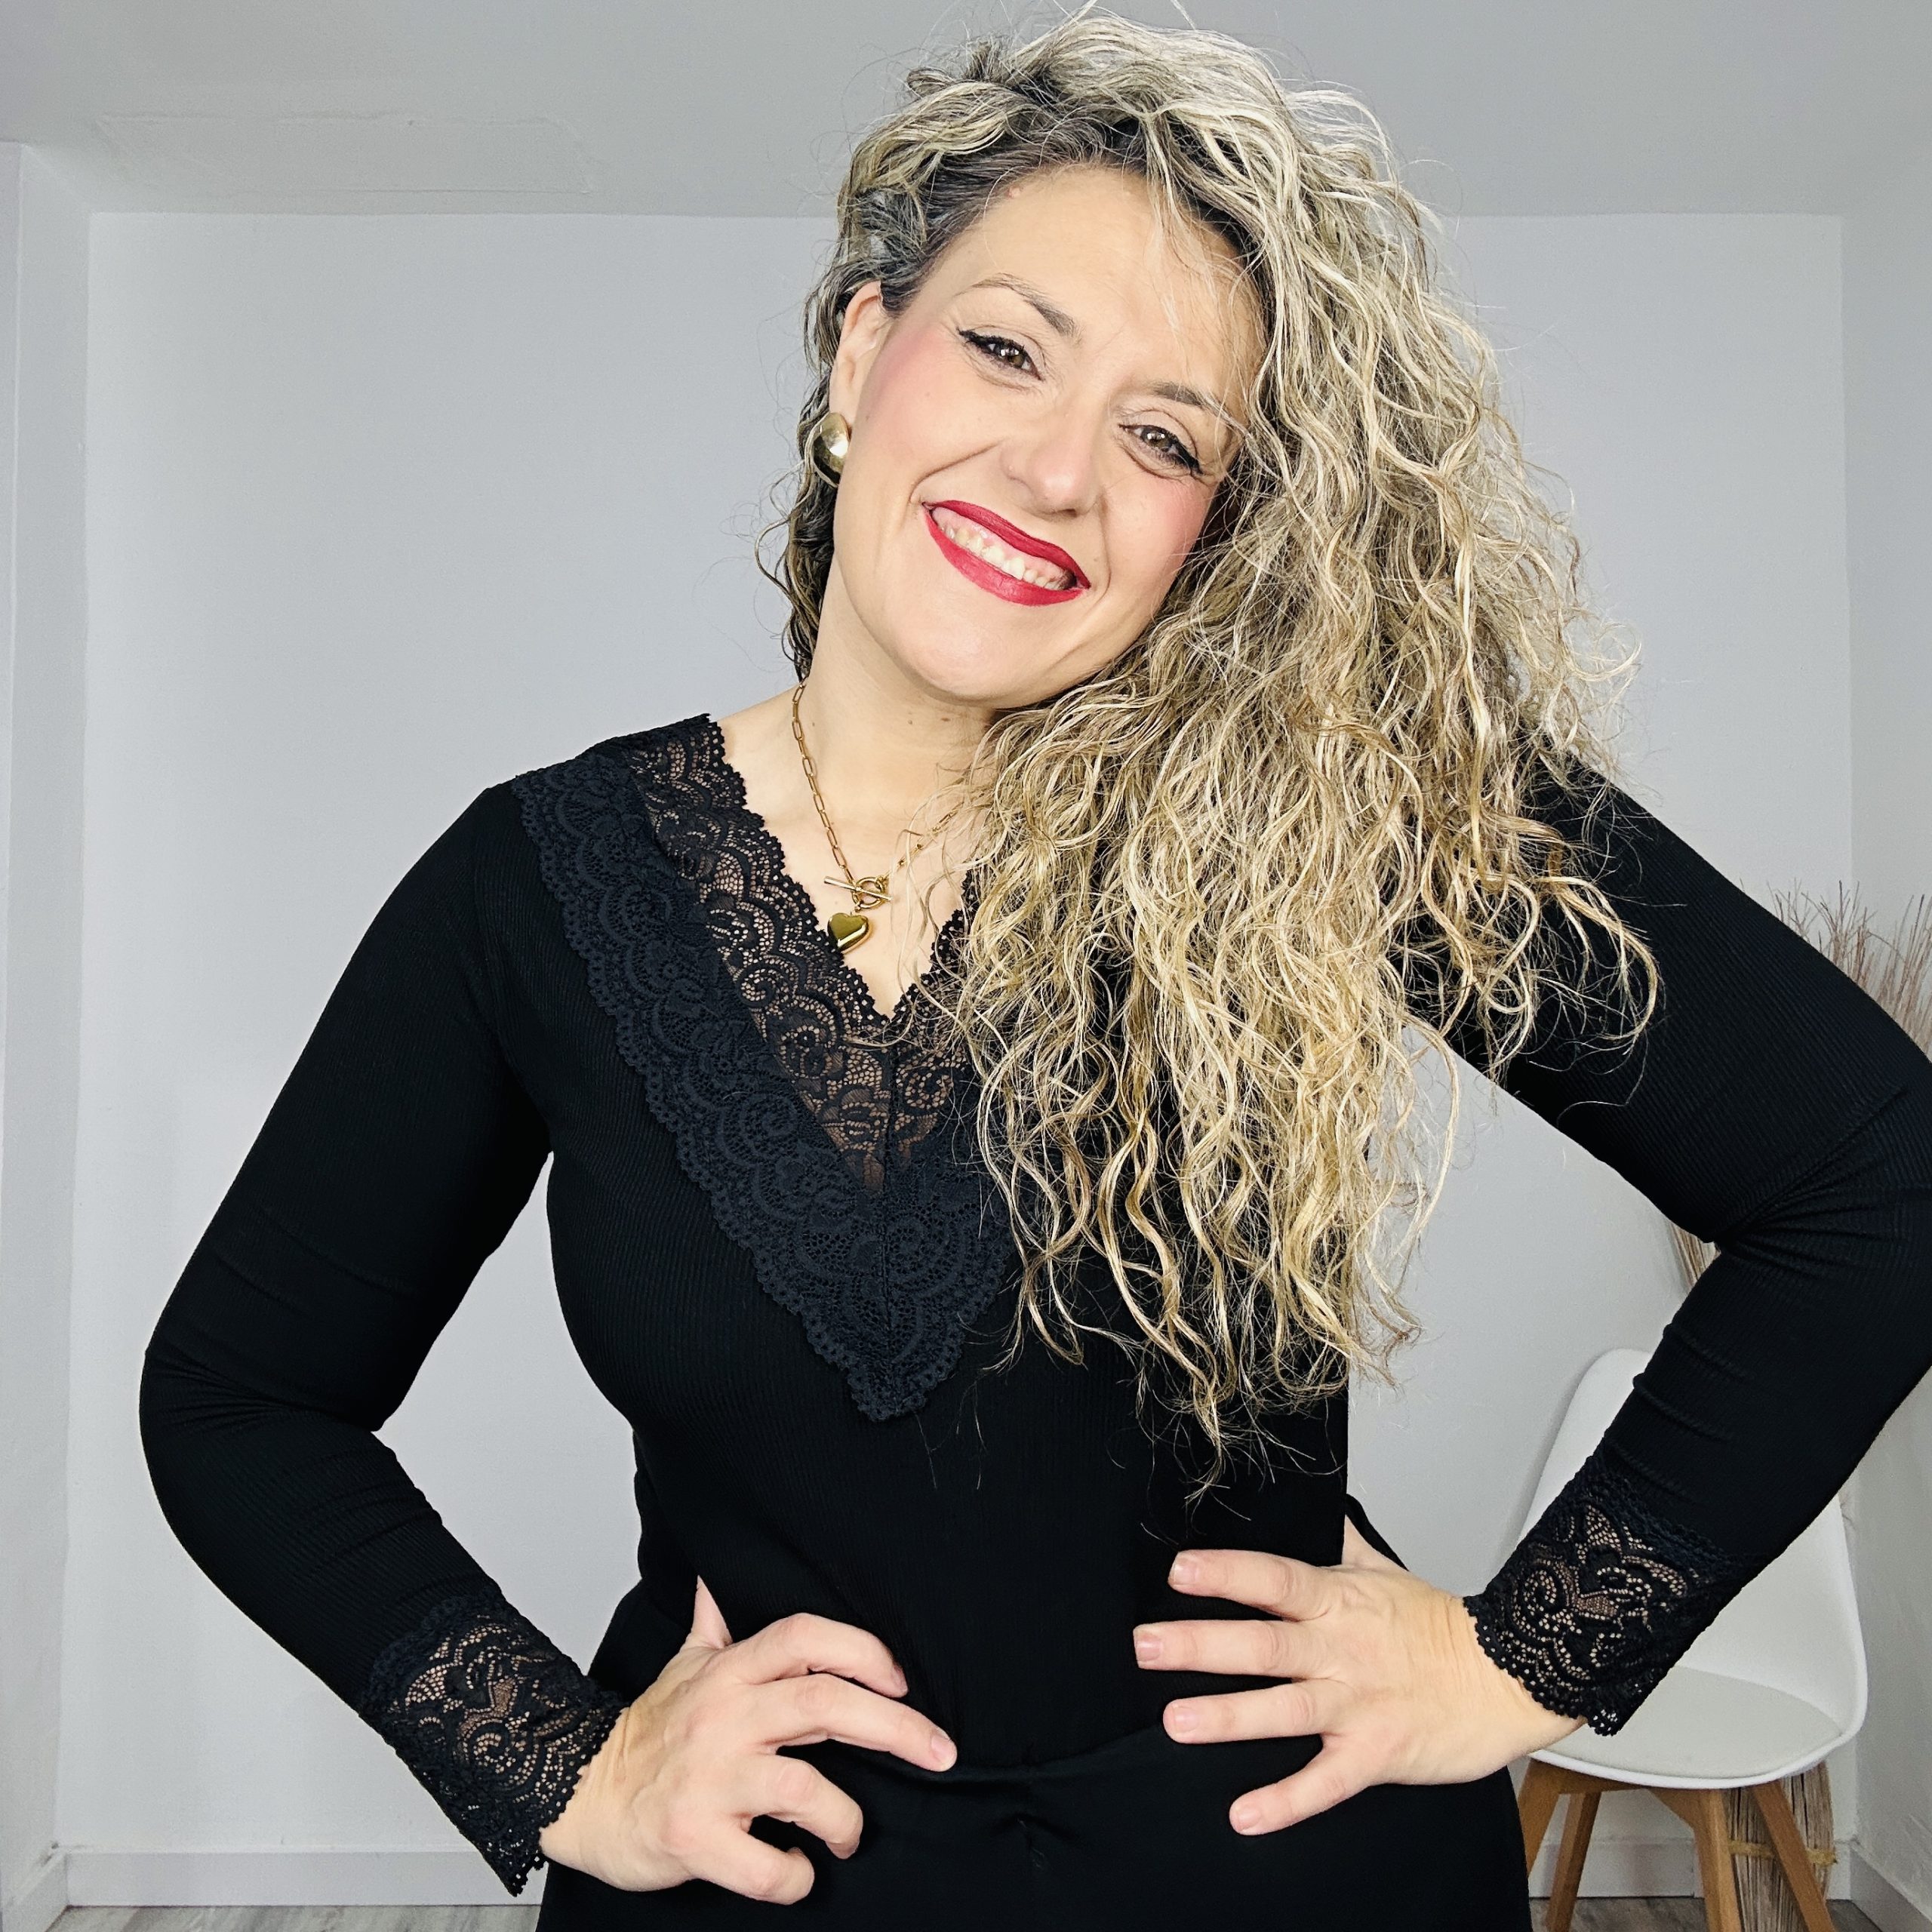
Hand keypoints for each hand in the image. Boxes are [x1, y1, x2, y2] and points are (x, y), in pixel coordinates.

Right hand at [539, 1577, 957, 1900]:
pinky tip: (797, 1867)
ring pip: (805, 1788)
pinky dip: (795, 1874)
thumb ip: (714, 1624)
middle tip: (938, 1752)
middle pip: (825, 1703)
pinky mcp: (693, 1838)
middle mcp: (723, 1716)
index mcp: (728, 1672)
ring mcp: (709, 1778)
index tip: (903, 1681)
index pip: (805, 1637)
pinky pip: (766, 1865)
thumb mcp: (682, 1665)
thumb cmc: (648, 1734)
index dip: (862, 1650)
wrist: (579, 1794)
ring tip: (847, 1832)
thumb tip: (721, 1578)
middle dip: (896, 1727)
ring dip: (845, 1817)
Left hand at [1132, 1519, 1583, 1833]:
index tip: (1180, 1571)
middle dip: (1201, 1644)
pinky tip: (1245, 1814)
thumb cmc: (1442, 1625)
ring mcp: (1357, 1704)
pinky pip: (1326, 1782)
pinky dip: (1287, 1800)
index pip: (1273, 1578)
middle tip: (1146, 1646)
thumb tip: (1314, 1506)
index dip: (1227, 1573)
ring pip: (1284, 1709)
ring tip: (1177, 1721)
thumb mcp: (1385, 1570)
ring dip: (1228, 1716)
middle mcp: (1340, 1650)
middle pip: (1263, 1642)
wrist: (1508, 1677)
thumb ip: (1340, 1542)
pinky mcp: (1376, 1755)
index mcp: (1338, 1602)